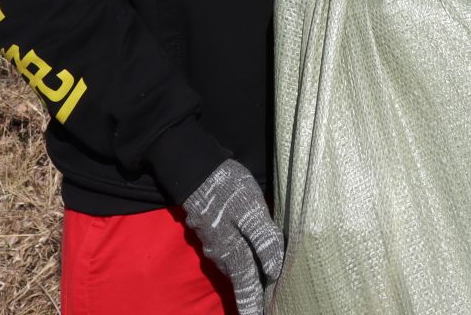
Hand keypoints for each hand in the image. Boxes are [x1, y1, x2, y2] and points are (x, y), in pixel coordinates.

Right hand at [182, 159, 283, 312]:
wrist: (195, 170)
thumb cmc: (228, 188)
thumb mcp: (251, 211)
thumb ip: (263, 239)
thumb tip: (274, 270)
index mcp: (232, 251)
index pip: (247, 285)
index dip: (253, 305)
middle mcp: (221, 253)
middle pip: (240, 280)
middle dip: (249, 297)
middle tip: (259, 311)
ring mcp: (214, 243)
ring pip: (234, 268)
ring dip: (245, 281)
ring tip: (257, 292)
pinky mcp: (212, 231)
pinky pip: (229, 255)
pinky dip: (239, 264)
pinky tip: (247, 262)